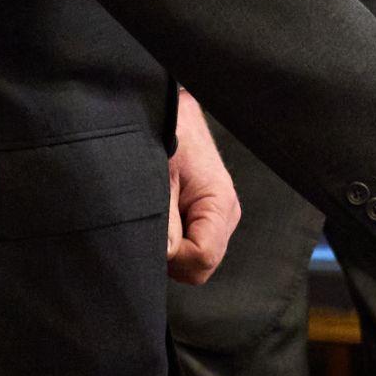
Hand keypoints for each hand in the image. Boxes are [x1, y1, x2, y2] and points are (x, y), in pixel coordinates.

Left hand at [167, 89, 239, 284]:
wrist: (167, 109)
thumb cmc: (163, 133)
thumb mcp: (156, 176)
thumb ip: (162, 221)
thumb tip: (164, 256)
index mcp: (220, 203)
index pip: (201, 260)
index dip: (171, 255)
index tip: (152, 231)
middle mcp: (226, 214)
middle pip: (199, 266)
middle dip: (169, 255)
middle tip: (149, 221)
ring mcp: (219, 216)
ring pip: (194, 260)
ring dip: (168, 247)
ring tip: (154, 210)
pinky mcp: (206, 215)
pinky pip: (190, 247)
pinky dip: (170, 240)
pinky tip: (160, 213)